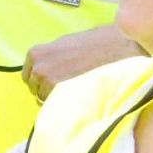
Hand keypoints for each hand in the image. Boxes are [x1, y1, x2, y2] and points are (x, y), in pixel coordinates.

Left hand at [22, 24, 141, 100]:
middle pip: (36, 90)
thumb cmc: (98, 43)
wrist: (123, 48)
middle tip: (72, 85)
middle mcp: (38, 70)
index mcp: (36, 54)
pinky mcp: (65, 96)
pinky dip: (67, 105)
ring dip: (59, 99)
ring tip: (79, 90)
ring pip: (47, 101)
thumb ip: (51, 58)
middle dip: (49, 90)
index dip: (43, 81)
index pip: (29, 78)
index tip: (58, 80)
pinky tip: (82, 97)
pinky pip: (59, 108)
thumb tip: (45, 72)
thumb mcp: (66, 44)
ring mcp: (49, 84)